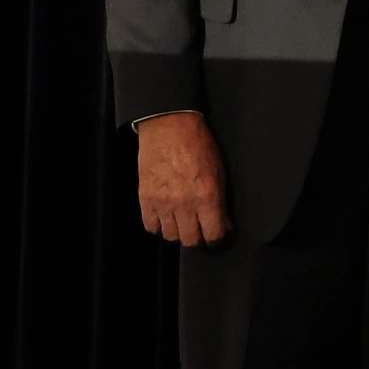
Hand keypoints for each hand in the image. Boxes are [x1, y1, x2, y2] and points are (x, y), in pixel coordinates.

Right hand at [135, 111, 230, 246]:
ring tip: (184, 222)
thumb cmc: (199, 144)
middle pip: (191, 241)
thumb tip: (223, 223)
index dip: (218, 239)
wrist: (169, 127)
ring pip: (171, 236)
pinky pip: (151, 227)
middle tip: (202, 230)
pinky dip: (159, 226)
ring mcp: (162, 203)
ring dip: (179, 232)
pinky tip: (166, 218)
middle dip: (199, 239)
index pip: (213, 235)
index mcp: (207, 196)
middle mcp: (184, 204)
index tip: (220, 237)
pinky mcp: (145, 199)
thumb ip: (219, 200)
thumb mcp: (219, 171)